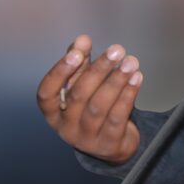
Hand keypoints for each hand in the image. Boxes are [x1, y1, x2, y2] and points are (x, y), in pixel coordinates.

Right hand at [36, 34, 143, 164]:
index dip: (60, 72)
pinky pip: (117, 117)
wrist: (112, 144)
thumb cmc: (92, 107)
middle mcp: (65, 126)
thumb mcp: (82, 85)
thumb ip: (80, 62)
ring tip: (131, 62)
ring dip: (116, 80)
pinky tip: (136, 78)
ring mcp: (86, 138)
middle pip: (79, 95)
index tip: (77, 52)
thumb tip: (82, 39)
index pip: (46, 92)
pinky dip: (128, 95)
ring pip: (99, 106)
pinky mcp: (108, 143)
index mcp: (53, 110)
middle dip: (99, 69)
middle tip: (117, 50)